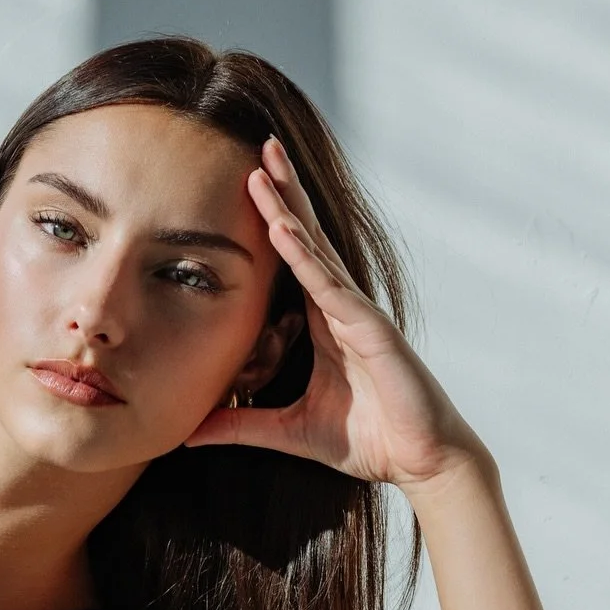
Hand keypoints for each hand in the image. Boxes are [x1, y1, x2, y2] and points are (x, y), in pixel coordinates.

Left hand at [184, 137, 480, 489]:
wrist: (420, 463)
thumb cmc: (368, 441)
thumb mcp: (288, 431)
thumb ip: (241, 425)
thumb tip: (190, 433)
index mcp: (324, 321)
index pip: (293, 258)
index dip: (273, 218)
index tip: (246, 180)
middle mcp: (340, 306)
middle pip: (306, 236)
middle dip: (283, 191)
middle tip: (259, 146)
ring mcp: (356, 312)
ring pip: (315, 248)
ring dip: (287, 206)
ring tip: (263, 167)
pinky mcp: (369, 328)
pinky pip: (329, 284)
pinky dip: (305, 254)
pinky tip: (282, 226)